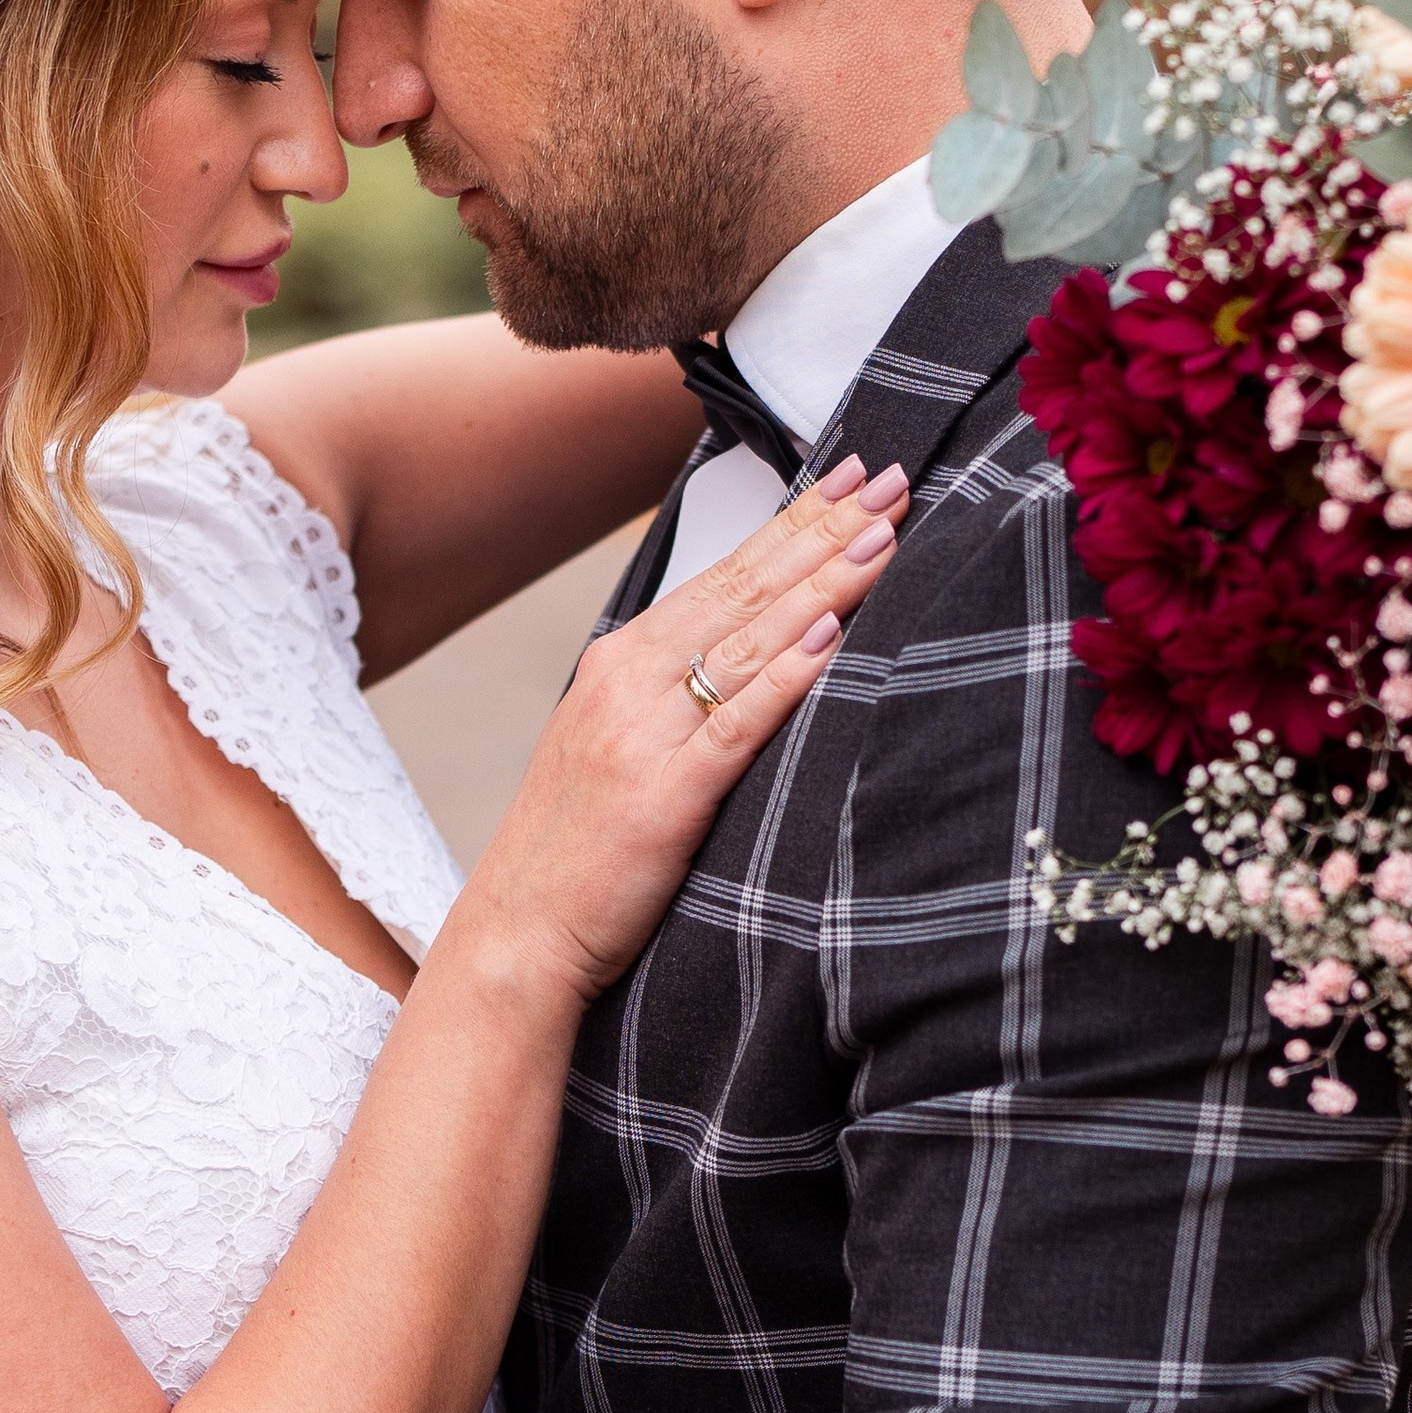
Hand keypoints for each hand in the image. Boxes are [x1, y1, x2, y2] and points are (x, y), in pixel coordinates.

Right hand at [453, 451, 906, 1007]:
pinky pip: (737, 724)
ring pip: (749, 642)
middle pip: (745, 589)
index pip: (725, 573)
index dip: (796, 522)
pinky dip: (785, 677)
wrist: (519, 933)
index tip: (856, 479)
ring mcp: (642, 734)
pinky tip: (830, 638)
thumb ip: (675, 694)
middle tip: (893, 482)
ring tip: (884, 538)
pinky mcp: (663, 795)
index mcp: (618, 662)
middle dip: (825, 530)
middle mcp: (626, 681)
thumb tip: (761, 649)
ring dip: (823, 586)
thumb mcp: (614, 746)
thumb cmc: (577, 850)